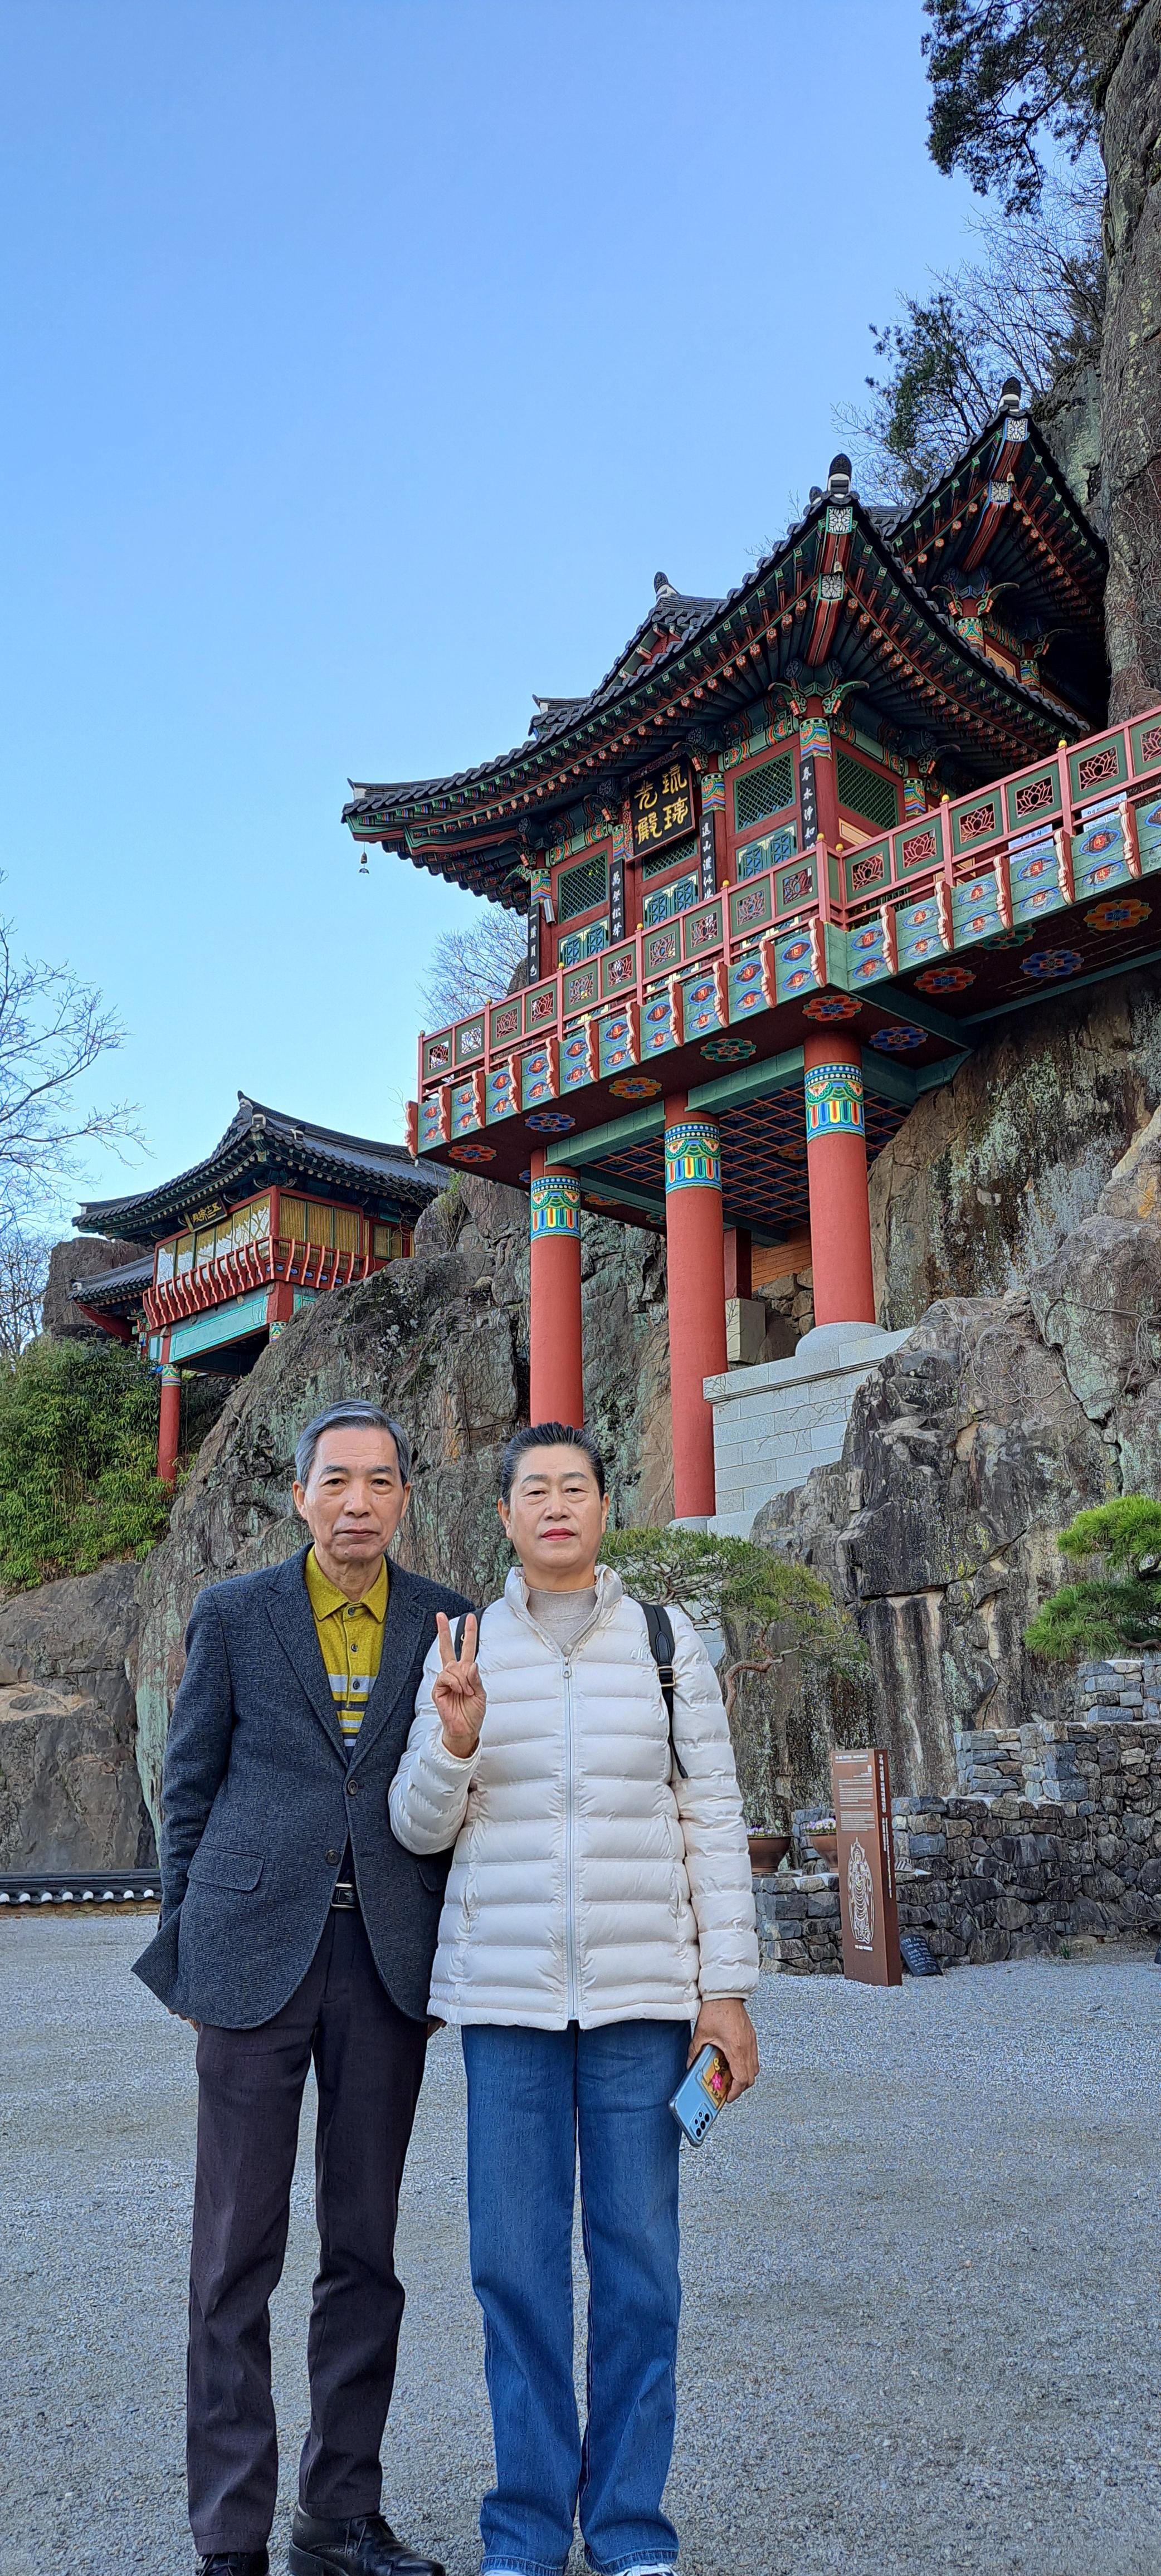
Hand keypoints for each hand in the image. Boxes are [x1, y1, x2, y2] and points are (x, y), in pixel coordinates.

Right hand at [432, 1612, 485, 1756]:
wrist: (465, 1729)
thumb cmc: (473, 1713)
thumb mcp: (481, 1694)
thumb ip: (476, 1678)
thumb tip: (471, 1664)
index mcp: (466, 1673)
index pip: (466, 1649)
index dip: (468, 1634)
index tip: (470, 1618)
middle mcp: (454, 1674)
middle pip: (446, 1648)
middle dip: (443, 1631)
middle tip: (440, 1616)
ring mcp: (445, 1681)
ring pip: (452, 1667)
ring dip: (462, 1679)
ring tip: (467, 1692)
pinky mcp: (438, 1690)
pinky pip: (446, 1678)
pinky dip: (455, 1683)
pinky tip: (459, 1690)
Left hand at [689, 1997, 758, 2102]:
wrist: (725, 1992)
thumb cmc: (716, 2009)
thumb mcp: (701, 2034)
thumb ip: (695, 2053)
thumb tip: (691, 2065)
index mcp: (736, 2048)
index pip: (741, 2079)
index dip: (735, 2092)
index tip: (728, 2097)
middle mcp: (747, 2046)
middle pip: (751, 2077)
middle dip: (740, 2087)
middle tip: (728, 2090)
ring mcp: (751, 2041)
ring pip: (754, 2068)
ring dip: (744, 2076)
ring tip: (731, 2077)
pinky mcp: (751, 2036)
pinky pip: (753, 2057)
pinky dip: (745, 2064)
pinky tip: (733, 2062)